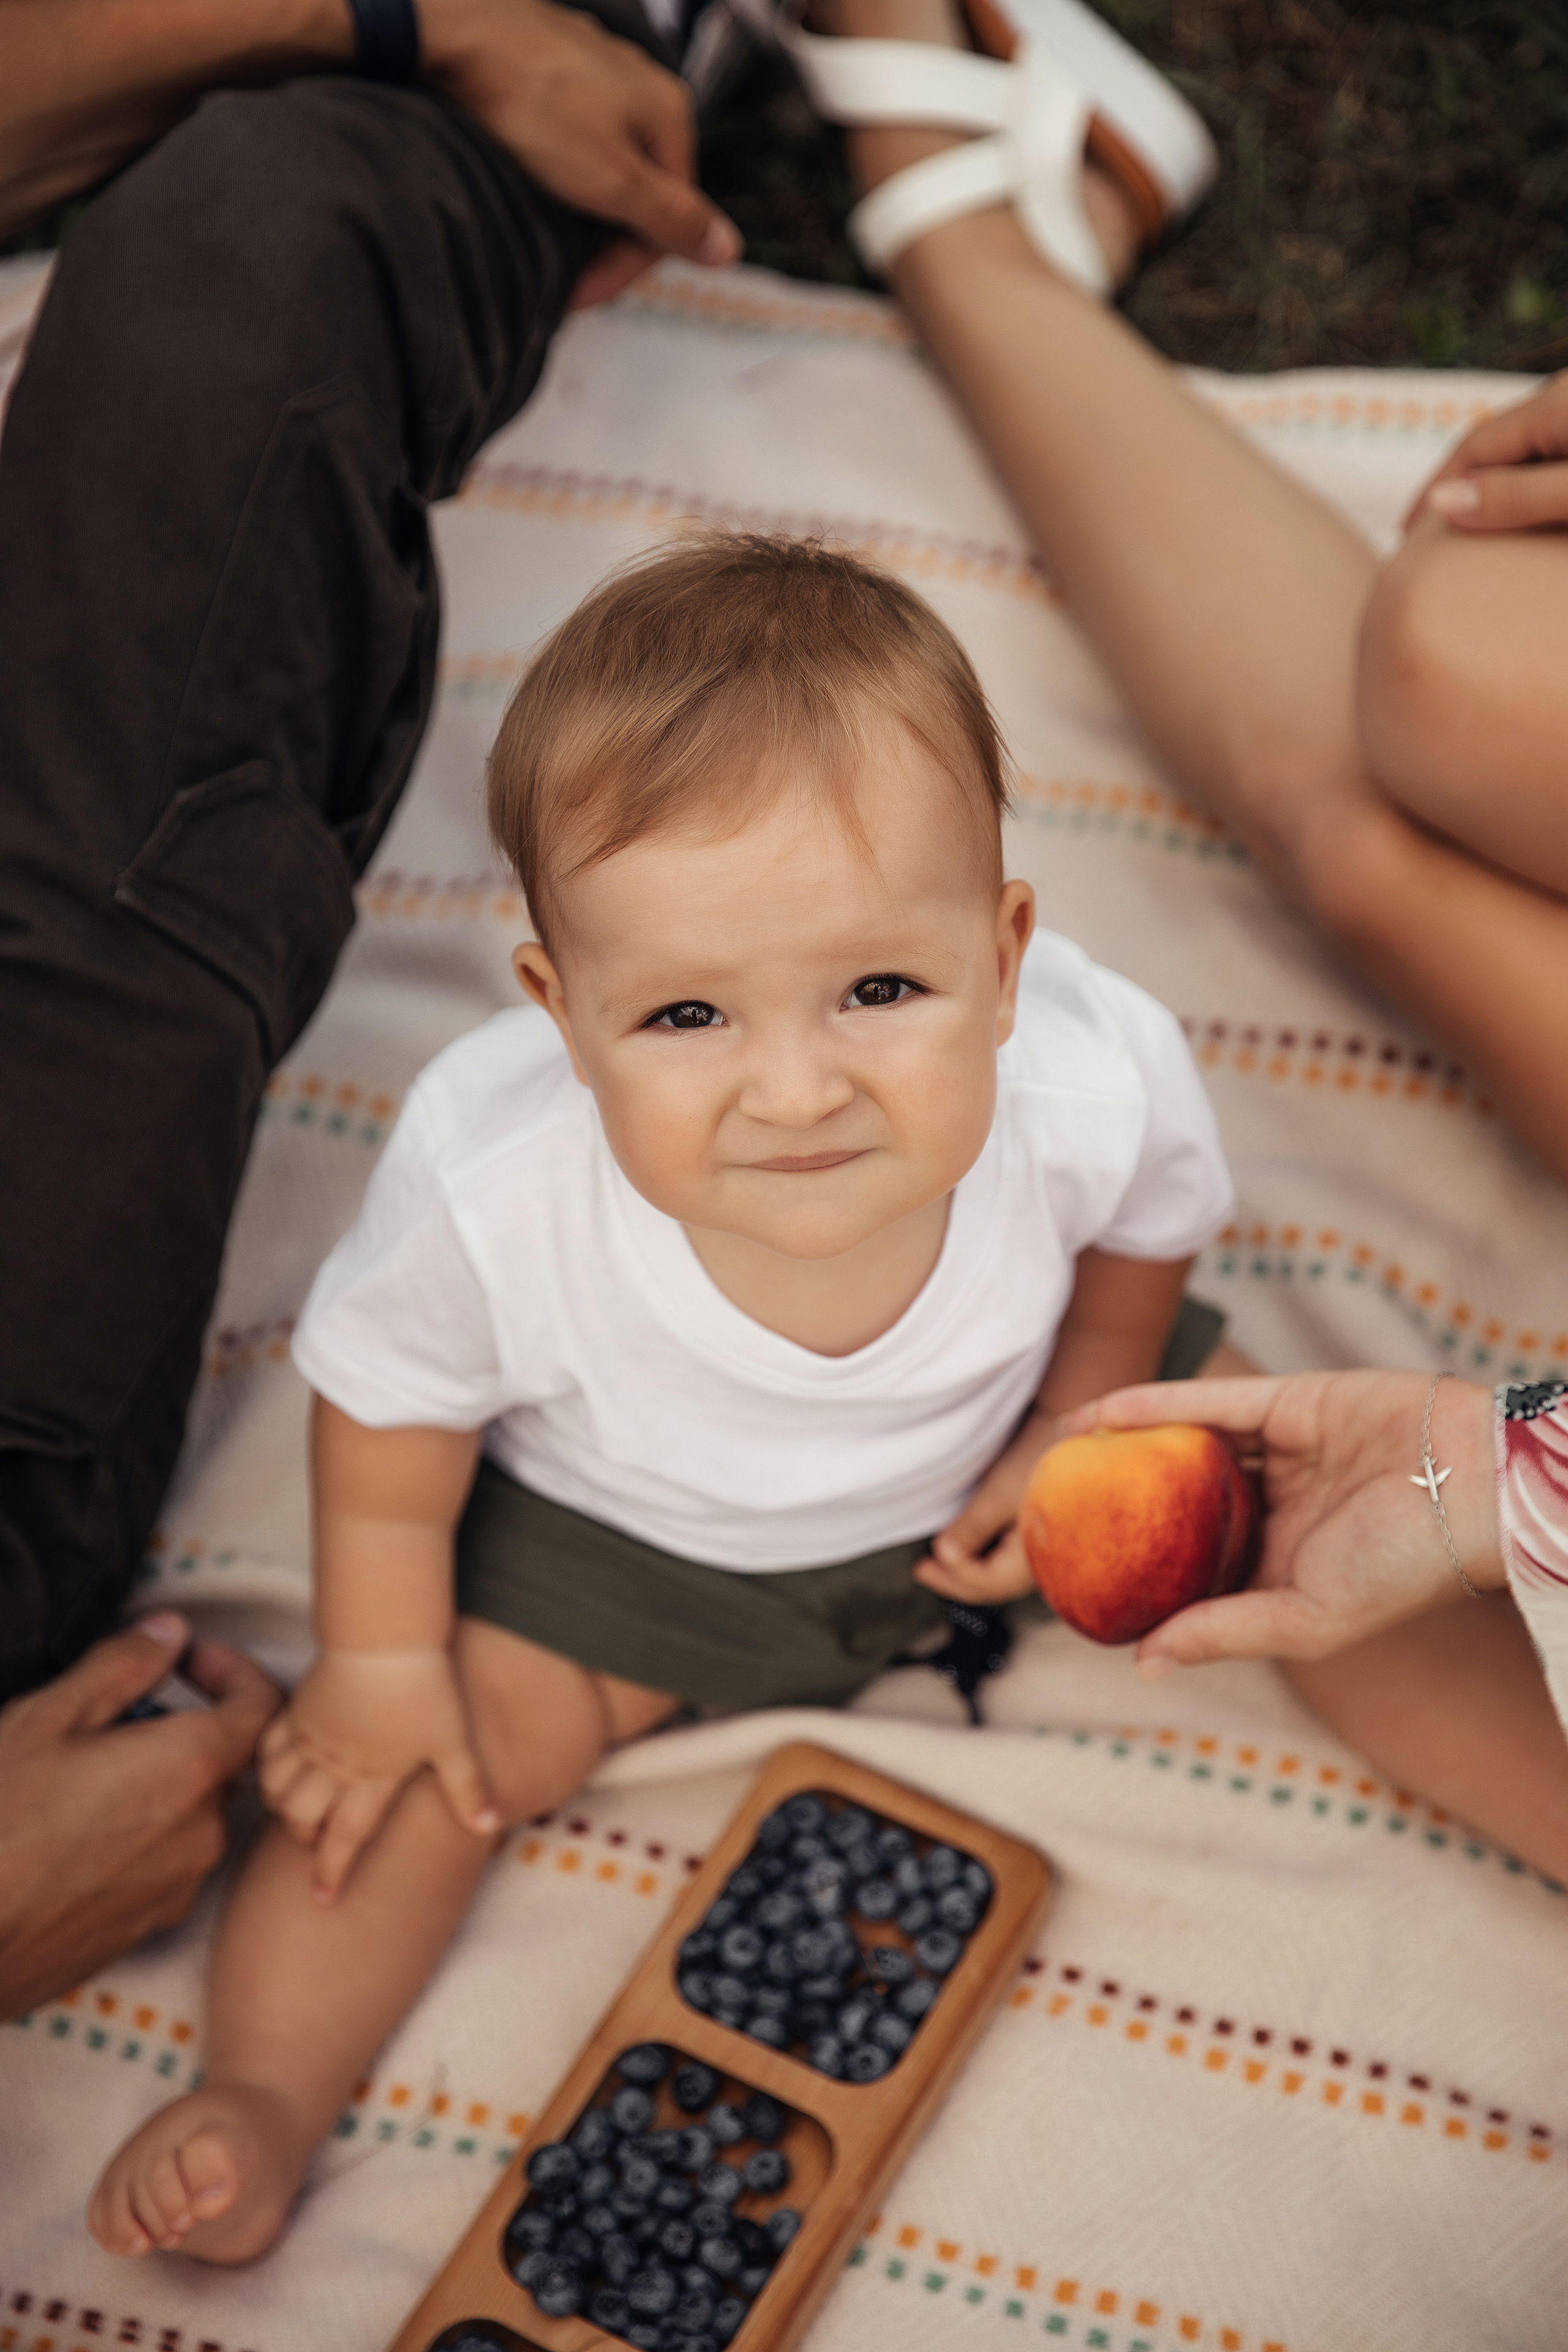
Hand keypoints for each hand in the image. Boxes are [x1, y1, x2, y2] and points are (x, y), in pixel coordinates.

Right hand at [0, 1613, 278, 2020]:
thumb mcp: (48, 1719)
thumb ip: (122, 1665)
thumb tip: (169, 1633)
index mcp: (191, 1768)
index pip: (262, 1705)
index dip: (233, 1671)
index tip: (189, 1661)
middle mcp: (203, 1831)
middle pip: (220, 1762)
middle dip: (176, 1731)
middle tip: (108, 1724)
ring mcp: (178, 1887)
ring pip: (189, 1815)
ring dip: (154, 1787)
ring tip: (79, 1783)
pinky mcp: (147, 1928)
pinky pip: (163, 1865)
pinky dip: (136, 1838)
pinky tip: (72, 1839)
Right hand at [257, 1647, 499, 1898]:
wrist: (384, 1635)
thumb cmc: (424, 1686)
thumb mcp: (453, 1741)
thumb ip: (467, 1787)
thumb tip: (489, 1827)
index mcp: (373, 1778)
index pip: (345, 1838)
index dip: (331, 1871)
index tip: (323, 1898)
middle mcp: (335, 1764)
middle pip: (301, 1818)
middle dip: (303, 1837)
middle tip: (315, 1840)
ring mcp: (311, 1737)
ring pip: (276, 1787)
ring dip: (281, 1804)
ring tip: (297, 1808)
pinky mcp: (298, 1710)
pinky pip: (268, 1749)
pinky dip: (267, 1765)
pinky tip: (281, 1767)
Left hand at [421, 0, 739, 306]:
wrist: (453, 35)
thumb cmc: (535, 103)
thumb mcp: (613, 179)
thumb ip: (672, 217)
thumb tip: (728, 248)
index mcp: (669, 115)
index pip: (669, 218)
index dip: (624, 269)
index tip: (578, 296)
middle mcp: (641, 87)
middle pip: (638, 191)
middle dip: (600, 243)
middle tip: (558, 278)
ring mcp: (595, 72)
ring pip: (602, 164)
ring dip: (577, 212)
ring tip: (540, 235)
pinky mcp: (550, 65)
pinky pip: (567, 135)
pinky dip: (553, 170)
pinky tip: (526, 179)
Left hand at [915, 1409, 1056, 1604]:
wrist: (1067, 1427)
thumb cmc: (1037, 1457)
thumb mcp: (1000, 1493)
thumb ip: (972, 1528)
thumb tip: (943, 1553)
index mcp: (1041, 1557)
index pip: (990, 1582)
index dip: (956, 1573)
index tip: (929, 1557)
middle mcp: (1047, 1562)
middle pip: (995, 1585)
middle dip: (957, 1580)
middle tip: (922, 1571)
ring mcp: (1046, 1551)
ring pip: (1001, 1576)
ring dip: (968, 1571)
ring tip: (937, 1565)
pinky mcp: (1042, 1536)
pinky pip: (1008, 1562)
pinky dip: (983, 1560)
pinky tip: (966, 1552)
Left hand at [1063, 1371, 1502, 1675]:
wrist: (1476, 1486)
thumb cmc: (1402, 1566)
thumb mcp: (1306, 1618)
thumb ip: (1223, 1632)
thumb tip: (1141, 1662)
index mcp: (1281, 1566)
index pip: (1197, 1570)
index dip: (1142, 1575)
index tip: (1076, 1581)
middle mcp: (1275, 1508)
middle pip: (1182, 1504)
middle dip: (1122, 1507)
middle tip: (1052, 1512)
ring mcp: (1278, 1453)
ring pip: (1187, 1446)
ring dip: (1125, 1445)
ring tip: (1060, 1454)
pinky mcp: (1286, 1401)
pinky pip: (1207, 1402)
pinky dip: (1153, 1406)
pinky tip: (1098, 1415)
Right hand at [1405, 372, 1567, 533]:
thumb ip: (1517, 495)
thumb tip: (1442, 501)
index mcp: (1552, 404)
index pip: (1474, 447)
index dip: (1437, 491)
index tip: (1410, 536)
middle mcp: (1564, 395)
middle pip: (1494, 444)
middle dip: (1459, 486)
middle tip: (1431, 535)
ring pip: (1525, 448)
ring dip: (1494, 485)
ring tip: (1473, 525)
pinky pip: (1551, 451)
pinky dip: (1529, 481)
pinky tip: (1527, 505)